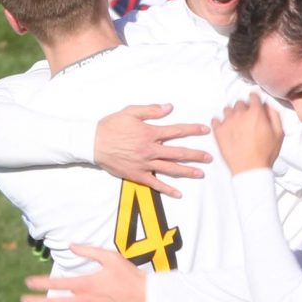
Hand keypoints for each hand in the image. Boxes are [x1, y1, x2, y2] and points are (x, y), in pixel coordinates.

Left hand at [23, 244, 145, 301]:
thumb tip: (71, 245)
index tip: (28, 282)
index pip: (56, 284)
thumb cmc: (128, 276)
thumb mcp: (110, 257)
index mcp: (86, 284)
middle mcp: (84, 301)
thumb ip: (88, 251)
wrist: (145, 298)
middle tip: (23, 301)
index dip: (39, 283)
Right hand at [94, 104, 209, 196]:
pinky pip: (155, 184)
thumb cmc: (110, 126)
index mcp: (150, 133)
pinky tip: (178, 193)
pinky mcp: (137, 175)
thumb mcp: (130, 112)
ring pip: (170, 169)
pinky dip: (167, 190)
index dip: (192, 130)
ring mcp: (144, 164)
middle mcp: (150, 150)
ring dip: (187, 172)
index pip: (177, 131)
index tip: (205, 130)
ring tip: (200, 174)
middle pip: (178, 153)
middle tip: (209, 158)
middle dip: (195, 155)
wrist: (92, 143)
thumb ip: (151, 110)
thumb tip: (169, 107)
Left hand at [213, 98, 282, 173]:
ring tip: (236, 124)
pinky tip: (225, 128)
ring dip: (232, 114)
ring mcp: (228, 122)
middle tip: (247, 118)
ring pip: (227, 109)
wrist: (250, 169)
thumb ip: (274, 115)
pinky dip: (219, 122)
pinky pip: (215, 120)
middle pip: (239, 102)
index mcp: (256, 113)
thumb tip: (268, 106)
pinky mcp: (219, 132)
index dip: (255, 99)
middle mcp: (240, 114)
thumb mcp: (279, 133)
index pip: (253, 95)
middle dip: (244, 107)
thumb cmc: (264, 154)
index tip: (254, 102)